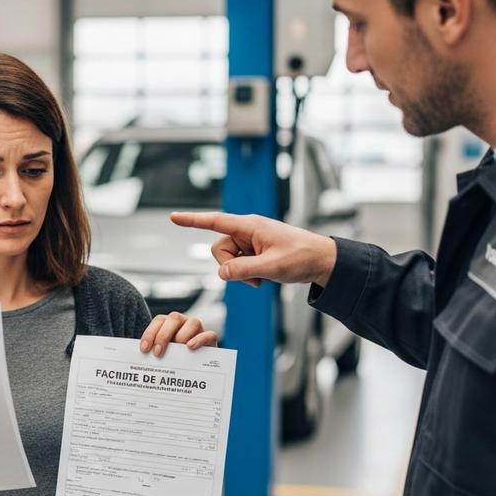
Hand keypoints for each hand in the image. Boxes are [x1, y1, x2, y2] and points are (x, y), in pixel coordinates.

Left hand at [139, 312, 218, 357]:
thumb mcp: (163, 354)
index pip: (159, 321)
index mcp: (169, 324)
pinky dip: (199, 339)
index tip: (144, 349)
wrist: (197, 368)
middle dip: (163, 335)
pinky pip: (209, 334)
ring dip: (182, 336)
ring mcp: (199, 330)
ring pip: (193, 322)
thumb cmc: (174, 359)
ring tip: (176, 351)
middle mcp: (184, 323)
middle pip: (174, 318)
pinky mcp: (211, 339)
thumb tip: (142, 358)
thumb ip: (155, 352)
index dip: (150, 333)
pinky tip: (190, 347)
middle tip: (157, 353)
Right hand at [170, 212, 337, 287]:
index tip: (173, 217)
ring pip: (228, 259)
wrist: (322, 262)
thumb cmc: (302, 257)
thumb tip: (221, 273)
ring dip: (241, 273)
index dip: (192, 220)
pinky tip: (264, 277)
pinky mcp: (255, 252)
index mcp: (250, 226)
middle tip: (253, 278)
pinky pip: (239, 264)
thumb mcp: (271, 267)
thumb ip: (243, 270)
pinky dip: (247, 274)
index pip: (215, 221)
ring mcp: (251, 242)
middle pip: (219, 249)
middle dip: (230, 266)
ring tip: (262, 278)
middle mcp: (247, 231)